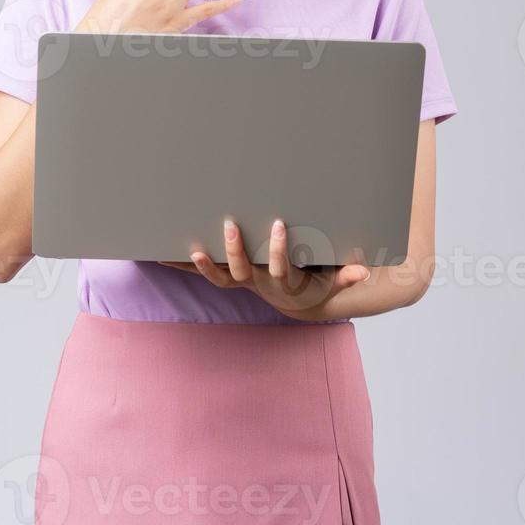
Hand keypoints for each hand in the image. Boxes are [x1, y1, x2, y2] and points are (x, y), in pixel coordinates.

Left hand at [157, 217, 371, 318]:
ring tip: (190, 248)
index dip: (277, 249)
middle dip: (235, 249)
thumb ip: (345, 276)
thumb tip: (364, 272)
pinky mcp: (226, 276)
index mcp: (281, 281)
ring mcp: (239, 281)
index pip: (279, 266)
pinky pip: (201, 272)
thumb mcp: (330, 281)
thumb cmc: (313, 283)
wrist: (294, 300)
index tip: (278, 224)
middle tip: (231, 223)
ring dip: (202, 263)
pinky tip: (160, 255)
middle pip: (241, 271)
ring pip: (218, 276)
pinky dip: (181, 265)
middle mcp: (257, 283)